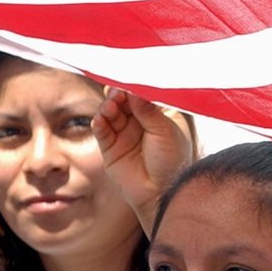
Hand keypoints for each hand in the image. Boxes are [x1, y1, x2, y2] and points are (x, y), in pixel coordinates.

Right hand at [93, 88, 193, 231]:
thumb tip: (134, 88)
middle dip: (120, 94)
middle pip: (124, 102)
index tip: (129, 78)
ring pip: (111, 114)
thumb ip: (147, 109)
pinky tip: (102, 118)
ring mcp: (124, 135)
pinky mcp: (110, 149)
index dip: (135, 87)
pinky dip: (99, 122)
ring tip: (112, 105)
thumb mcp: (164, 130)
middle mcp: (139, 124)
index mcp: (157, 116)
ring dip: (109, 106)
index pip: (142, 96)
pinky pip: (102, 131)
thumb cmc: (171, 160)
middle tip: (118, 91)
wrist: (162, 192)